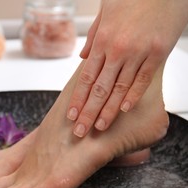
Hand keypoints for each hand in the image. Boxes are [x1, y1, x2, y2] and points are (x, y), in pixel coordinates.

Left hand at [67, 0, 187, 136]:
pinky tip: (123, 110)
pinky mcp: (157, 53)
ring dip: (108, 110)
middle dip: (88, 112)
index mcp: (102, 41)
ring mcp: (138, 53)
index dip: (78, 99)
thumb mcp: (105, 14)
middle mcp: (117, 50)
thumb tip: (83, 58)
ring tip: (100, 127)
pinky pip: (143, 79)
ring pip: (120, 88)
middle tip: (80, 131)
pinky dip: (133, 96)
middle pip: (99, 88)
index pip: (86, 78)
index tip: (71, 115)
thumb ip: (93, 37)